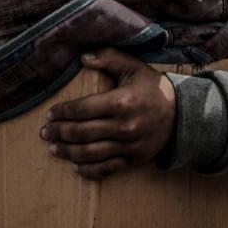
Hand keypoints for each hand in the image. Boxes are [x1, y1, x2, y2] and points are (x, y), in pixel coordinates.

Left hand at [41, 48, 175, 180]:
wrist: (182, 114)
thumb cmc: (152, 88)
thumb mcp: (134, 66)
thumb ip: (109, 58)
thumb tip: (82, 57)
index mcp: (122, 101)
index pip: (83, 109)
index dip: (63, 112)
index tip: (51, 113)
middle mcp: (124, 126)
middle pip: (82, 132)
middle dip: (60, 132)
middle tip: (45, 132)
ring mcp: (129, 146)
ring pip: (90, 153)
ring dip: (68, 152)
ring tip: (53, 148)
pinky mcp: (133, 160)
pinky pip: (107, 169)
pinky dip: (88, 170)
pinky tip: (75, 166)